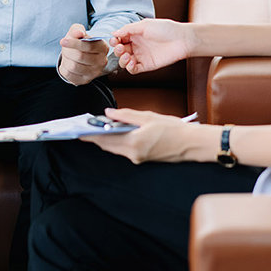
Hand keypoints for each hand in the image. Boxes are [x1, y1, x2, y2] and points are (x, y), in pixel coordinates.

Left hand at [58, 23, 108, 84]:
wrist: (81, 54)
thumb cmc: (80, 41)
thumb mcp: (79, 31)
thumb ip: (77, 29)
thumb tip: (78, 33)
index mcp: (103, 47)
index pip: (89, 46)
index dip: (74, 43)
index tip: (62, 41)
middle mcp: (102, 61)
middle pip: (80, 57)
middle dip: (68, 51)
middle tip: (65, 48)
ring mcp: (95, 73)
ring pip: (74, 67)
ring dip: (65, 59)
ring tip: (67, 55)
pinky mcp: (86, 80)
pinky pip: (69, 75)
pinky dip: (64, 68)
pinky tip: (67, 63)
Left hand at [81, 108, 196, 163]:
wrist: (191, 144)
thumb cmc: (173, 129)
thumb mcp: (148, 117)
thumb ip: (126, 115)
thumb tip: (108, 113)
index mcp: (134, 143)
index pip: (105, 139)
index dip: (91, 135)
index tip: (79, 130)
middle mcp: (134, 154)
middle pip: (107, 146)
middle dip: (95, 137)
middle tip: (83, 128)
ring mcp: (138, 158)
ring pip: (114, 149)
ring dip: (104, 140)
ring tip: (95, 128)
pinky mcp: (142, 158)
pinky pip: (123, 150)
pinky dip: (115, 142)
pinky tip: (112, 133)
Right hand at [111, 19, 191, 74]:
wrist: (181, 40)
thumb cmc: (166, 29)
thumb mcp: (144, 25)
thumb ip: (128, 29)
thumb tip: (114, 33)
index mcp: (135, 35)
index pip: (119, 39)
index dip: (115, 41)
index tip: (115, 40)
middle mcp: (136, 46)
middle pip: (120, 51)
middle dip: (117, 50)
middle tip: (121, 48)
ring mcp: (141, 56)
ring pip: (124, 62)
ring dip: (122, 60)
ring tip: (127, 56)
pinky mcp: (147, 65)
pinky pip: (134, 70)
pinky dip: (130, 68)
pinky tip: (132, 63)